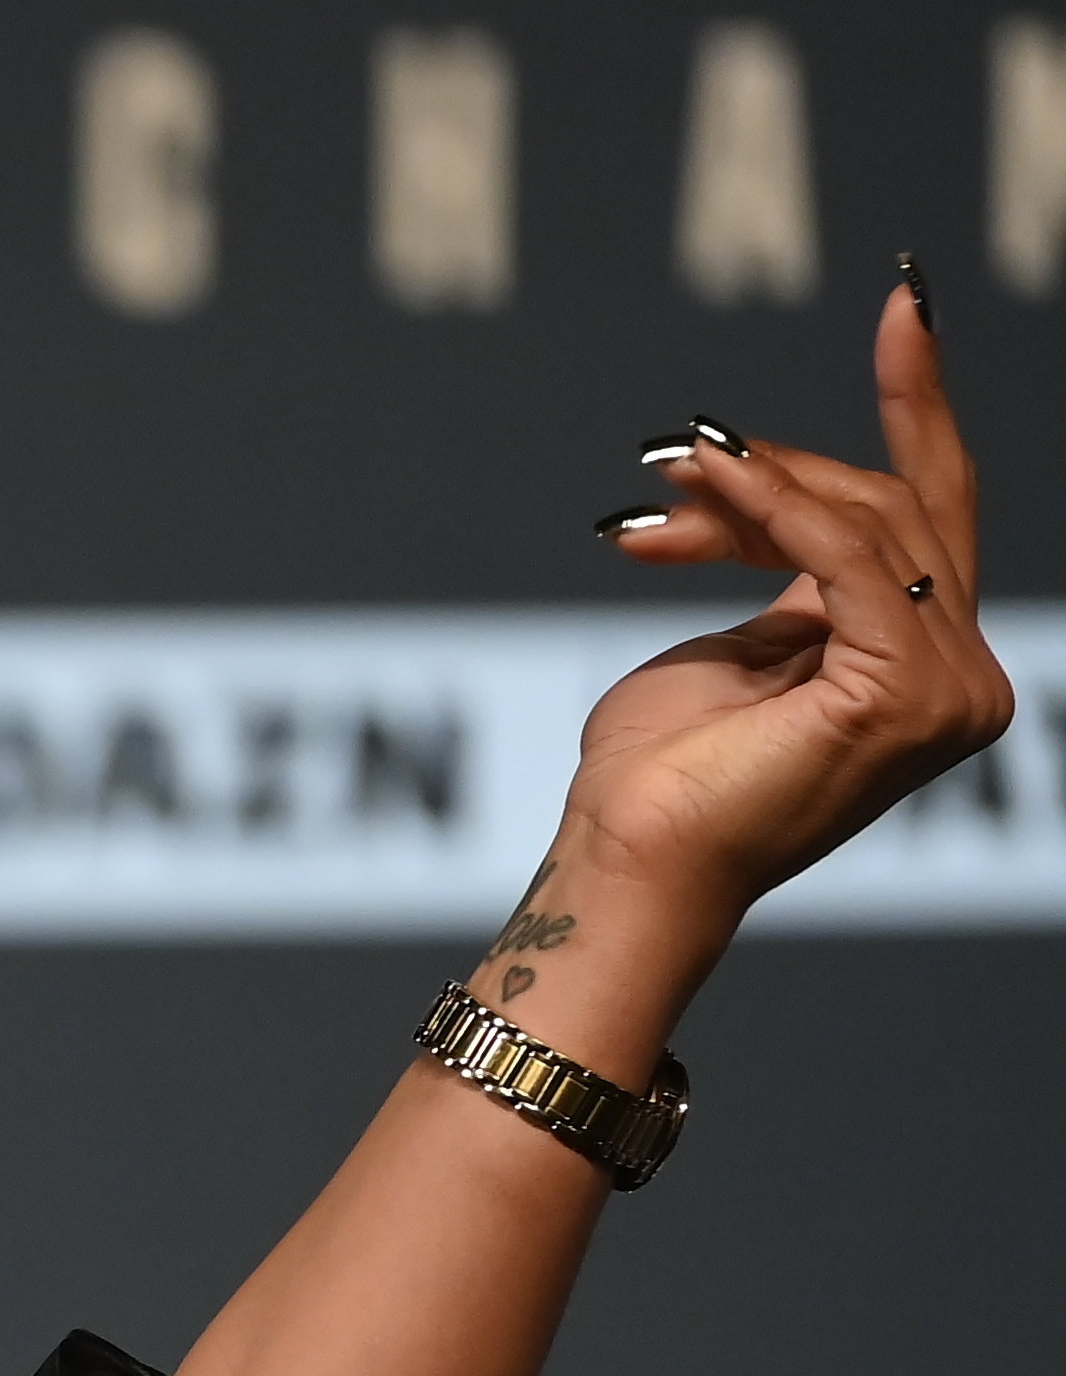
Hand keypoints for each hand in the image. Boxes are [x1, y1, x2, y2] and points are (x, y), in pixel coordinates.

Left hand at [570, 279, 1015, 937]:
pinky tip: (707, 485)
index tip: (903, 304)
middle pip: (893, 512)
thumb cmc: (660, 773)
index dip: (917, 405)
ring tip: (669, 472)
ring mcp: (946, 694)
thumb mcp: (741, 642)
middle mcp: (962, 683)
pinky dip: (774, 509)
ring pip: (869, 525)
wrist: (626, 859)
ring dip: (758, 488)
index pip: (930, 515)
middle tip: (676, 460)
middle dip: (780, 475)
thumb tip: (784, 485)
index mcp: (930, 668)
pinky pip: (845, 560)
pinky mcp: (903, 695)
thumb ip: (798, 576)